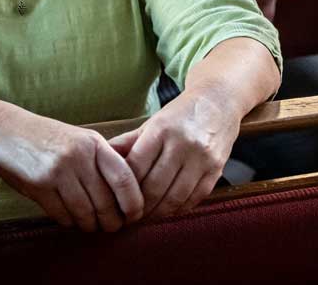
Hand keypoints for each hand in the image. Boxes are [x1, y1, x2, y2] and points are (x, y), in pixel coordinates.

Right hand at [0, 110, 143, 231]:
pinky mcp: (38, 186)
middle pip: (106, 201)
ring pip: (85, 212)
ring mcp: (58, 171)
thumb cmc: (46, 137)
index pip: (124, 177)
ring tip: (93, 227)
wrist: (4, 130)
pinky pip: (62, 215)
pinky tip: (71, 220)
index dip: (134, 202)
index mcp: (94, 143)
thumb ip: (100, 160)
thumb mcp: (79, 140)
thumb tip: (127, 192)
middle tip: (114, 227)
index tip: (135, 214)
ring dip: (91, 225)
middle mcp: (78, 156)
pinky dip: (70, 223)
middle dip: (113, 220)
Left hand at [108, 89, 239, 219]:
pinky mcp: (216, 169)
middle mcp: (183, 143)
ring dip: (158, 212)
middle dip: (138, 207)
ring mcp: (202, 158)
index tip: (116, 200)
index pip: (136, 167)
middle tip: (128, 216)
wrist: (219, 101)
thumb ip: (128, 143)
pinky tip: (168, 209)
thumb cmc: (180, 115)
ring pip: (175, 197)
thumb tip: (98, 160)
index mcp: (162, 130)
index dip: (123, 188)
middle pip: (154, 187)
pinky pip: (194, 198)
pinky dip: (179, 208)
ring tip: (146, 216)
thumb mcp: (152, 122)